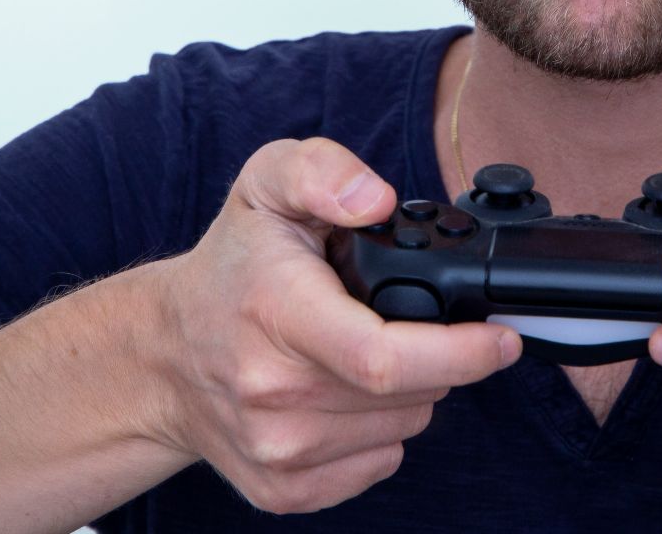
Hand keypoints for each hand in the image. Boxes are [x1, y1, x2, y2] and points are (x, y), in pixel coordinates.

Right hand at [147, 138, 519, 513]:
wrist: (159, 356)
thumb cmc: (230, 268)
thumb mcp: (266, 184)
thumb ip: (321, 170)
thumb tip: (374, 198)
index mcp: (276, 314)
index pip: (384, 358)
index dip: (462, 352)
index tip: (501, 338)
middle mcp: (273, 393)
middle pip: (411, 393)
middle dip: (436, 355)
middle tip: (404, 319)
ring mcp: (276, 450)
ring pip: (404, 428)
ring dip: (409, 392)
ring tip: (362, 349)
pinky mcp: (283, 490)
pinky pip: (378, 464)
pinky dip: (381, 431)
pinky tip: (346, 393)